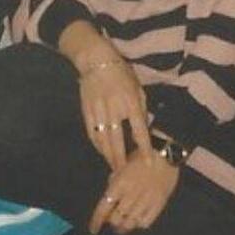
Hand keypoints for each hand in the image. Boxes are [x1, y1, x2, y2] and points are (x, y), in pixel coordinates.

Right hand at [60, 22, 150, 172]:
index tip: (148, 163)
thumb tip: (144, 127)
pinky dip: (97, 144)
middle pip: (117, 141)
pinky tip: (102, 151)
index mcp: (130, 102)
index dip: (144, 148)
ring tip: (114, 167)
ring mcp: (98, 110)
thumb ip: (141, 107)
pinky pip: (92, 132)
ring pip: (102, 140)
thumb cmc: (120, 72)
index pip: (139, 130)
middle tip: (124, 174)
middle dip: (121, 160)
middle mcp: (114, 108)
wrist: (95, 60)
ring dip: (108, 156)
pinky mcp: (86, 110)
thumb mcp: (137, 86)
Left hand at [89, 148, 180, 234]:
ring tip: (122, 225)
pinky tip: (137, 219)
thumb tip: (109, 195)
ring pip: (130, 223)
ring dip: (124, 227)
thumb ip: (114, 180)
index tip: (93, 229)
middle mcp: (131, 195)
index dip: (97, 221)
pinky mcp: (158, 205)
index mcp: (120, 184)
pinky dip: (138, 224)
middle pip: (116, 219)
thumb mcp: (123, 165)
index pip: (104, 208)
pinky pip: (145, 222)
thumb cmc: (142, 156)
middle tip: (111, 221)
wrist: (165, 154)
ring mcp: (146, 201)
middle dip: (111, 222)